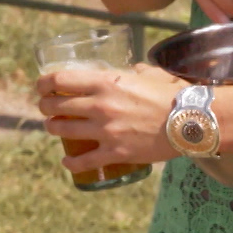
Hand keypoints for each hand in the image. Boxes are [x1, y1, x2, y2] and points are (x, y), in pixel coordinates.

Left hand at [35, 62, 188, 172]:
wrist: (191, 121)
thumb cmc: (173, 94)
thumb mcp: (149, 74)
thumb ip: (135, 71)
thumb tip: (131, 70)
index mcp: (105, 82)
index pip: (61, 79)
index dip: (44, 82)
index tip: (41, 85)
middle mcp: (100, 105)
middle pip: (56, 105)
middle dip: (45, 106)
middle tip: (46, 107)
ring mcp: (106, 131)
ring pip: (63, 130)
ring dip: (53, 128)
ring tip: (53, 128)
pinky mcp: (115, 153)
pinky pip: (83, 161)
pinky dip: (70, 162)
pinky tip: (66, 160)